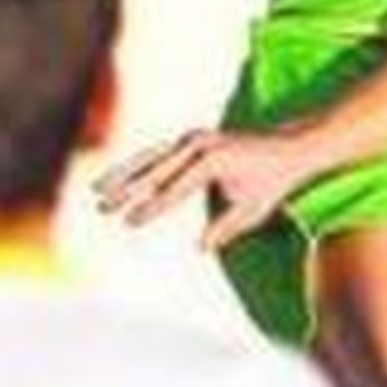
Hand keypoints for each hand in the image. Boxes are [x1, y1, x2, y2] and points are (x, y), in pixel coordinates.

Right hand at [92, 127, 300, 248]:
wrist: (289, 149)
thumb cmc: (272, 183)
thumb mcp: (251, 210)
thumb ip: (225, 228)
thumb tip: (201, 247)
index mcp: (212, 159)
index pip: (174, 188)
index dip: (151, 207)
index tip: (128, 222)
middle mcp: (198, 143)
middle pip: (154, 169)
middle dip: (125, 189)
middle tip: (103, 207)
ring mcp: (193, 138)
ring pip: (150, 157)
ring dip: (123, 174)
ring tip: (97, 190)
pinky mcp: (191, 140)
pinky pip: (159, 155)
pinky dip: (138, 167)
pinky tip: (118, 181)